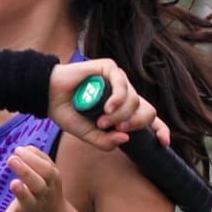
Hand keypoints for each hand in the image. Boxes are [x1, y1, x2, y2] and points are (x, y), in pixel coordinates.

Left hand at [0, 144, 67, 211]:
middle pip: (38, 185)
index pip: (45, 170)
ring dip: (21, 193)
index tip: (18, 150)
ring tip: (13, 183)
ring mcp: (29, 211)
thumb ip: (40, 158)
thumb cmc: (46, 191)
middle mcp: (41, 198)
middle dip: (26, 171)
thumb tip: (23, 148)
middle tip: (11, 159)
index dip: (32, 159)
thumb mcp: (51, 175)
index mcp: (50, 184)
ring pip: (26, 203)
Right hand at [48, 58, 171, 151]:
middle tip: (117, 129)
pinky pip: (123, 84)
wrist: (48, 96)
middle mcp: (124, 95)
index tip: (164, 143)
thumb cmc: (68, 113)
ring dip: (120, 114)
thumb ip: (105, 141)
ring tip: (102, 120)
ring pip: (134, 100)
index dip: (159, 130)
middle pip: (146, 110)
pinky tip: (107, 108)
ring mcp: (118, 81)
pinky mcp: (109, 68)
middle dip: (136, 123)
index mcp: (123, 111)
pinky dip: (118, 99)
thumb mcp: (88, 134)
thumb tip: (126, 138)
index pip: (149, 120)